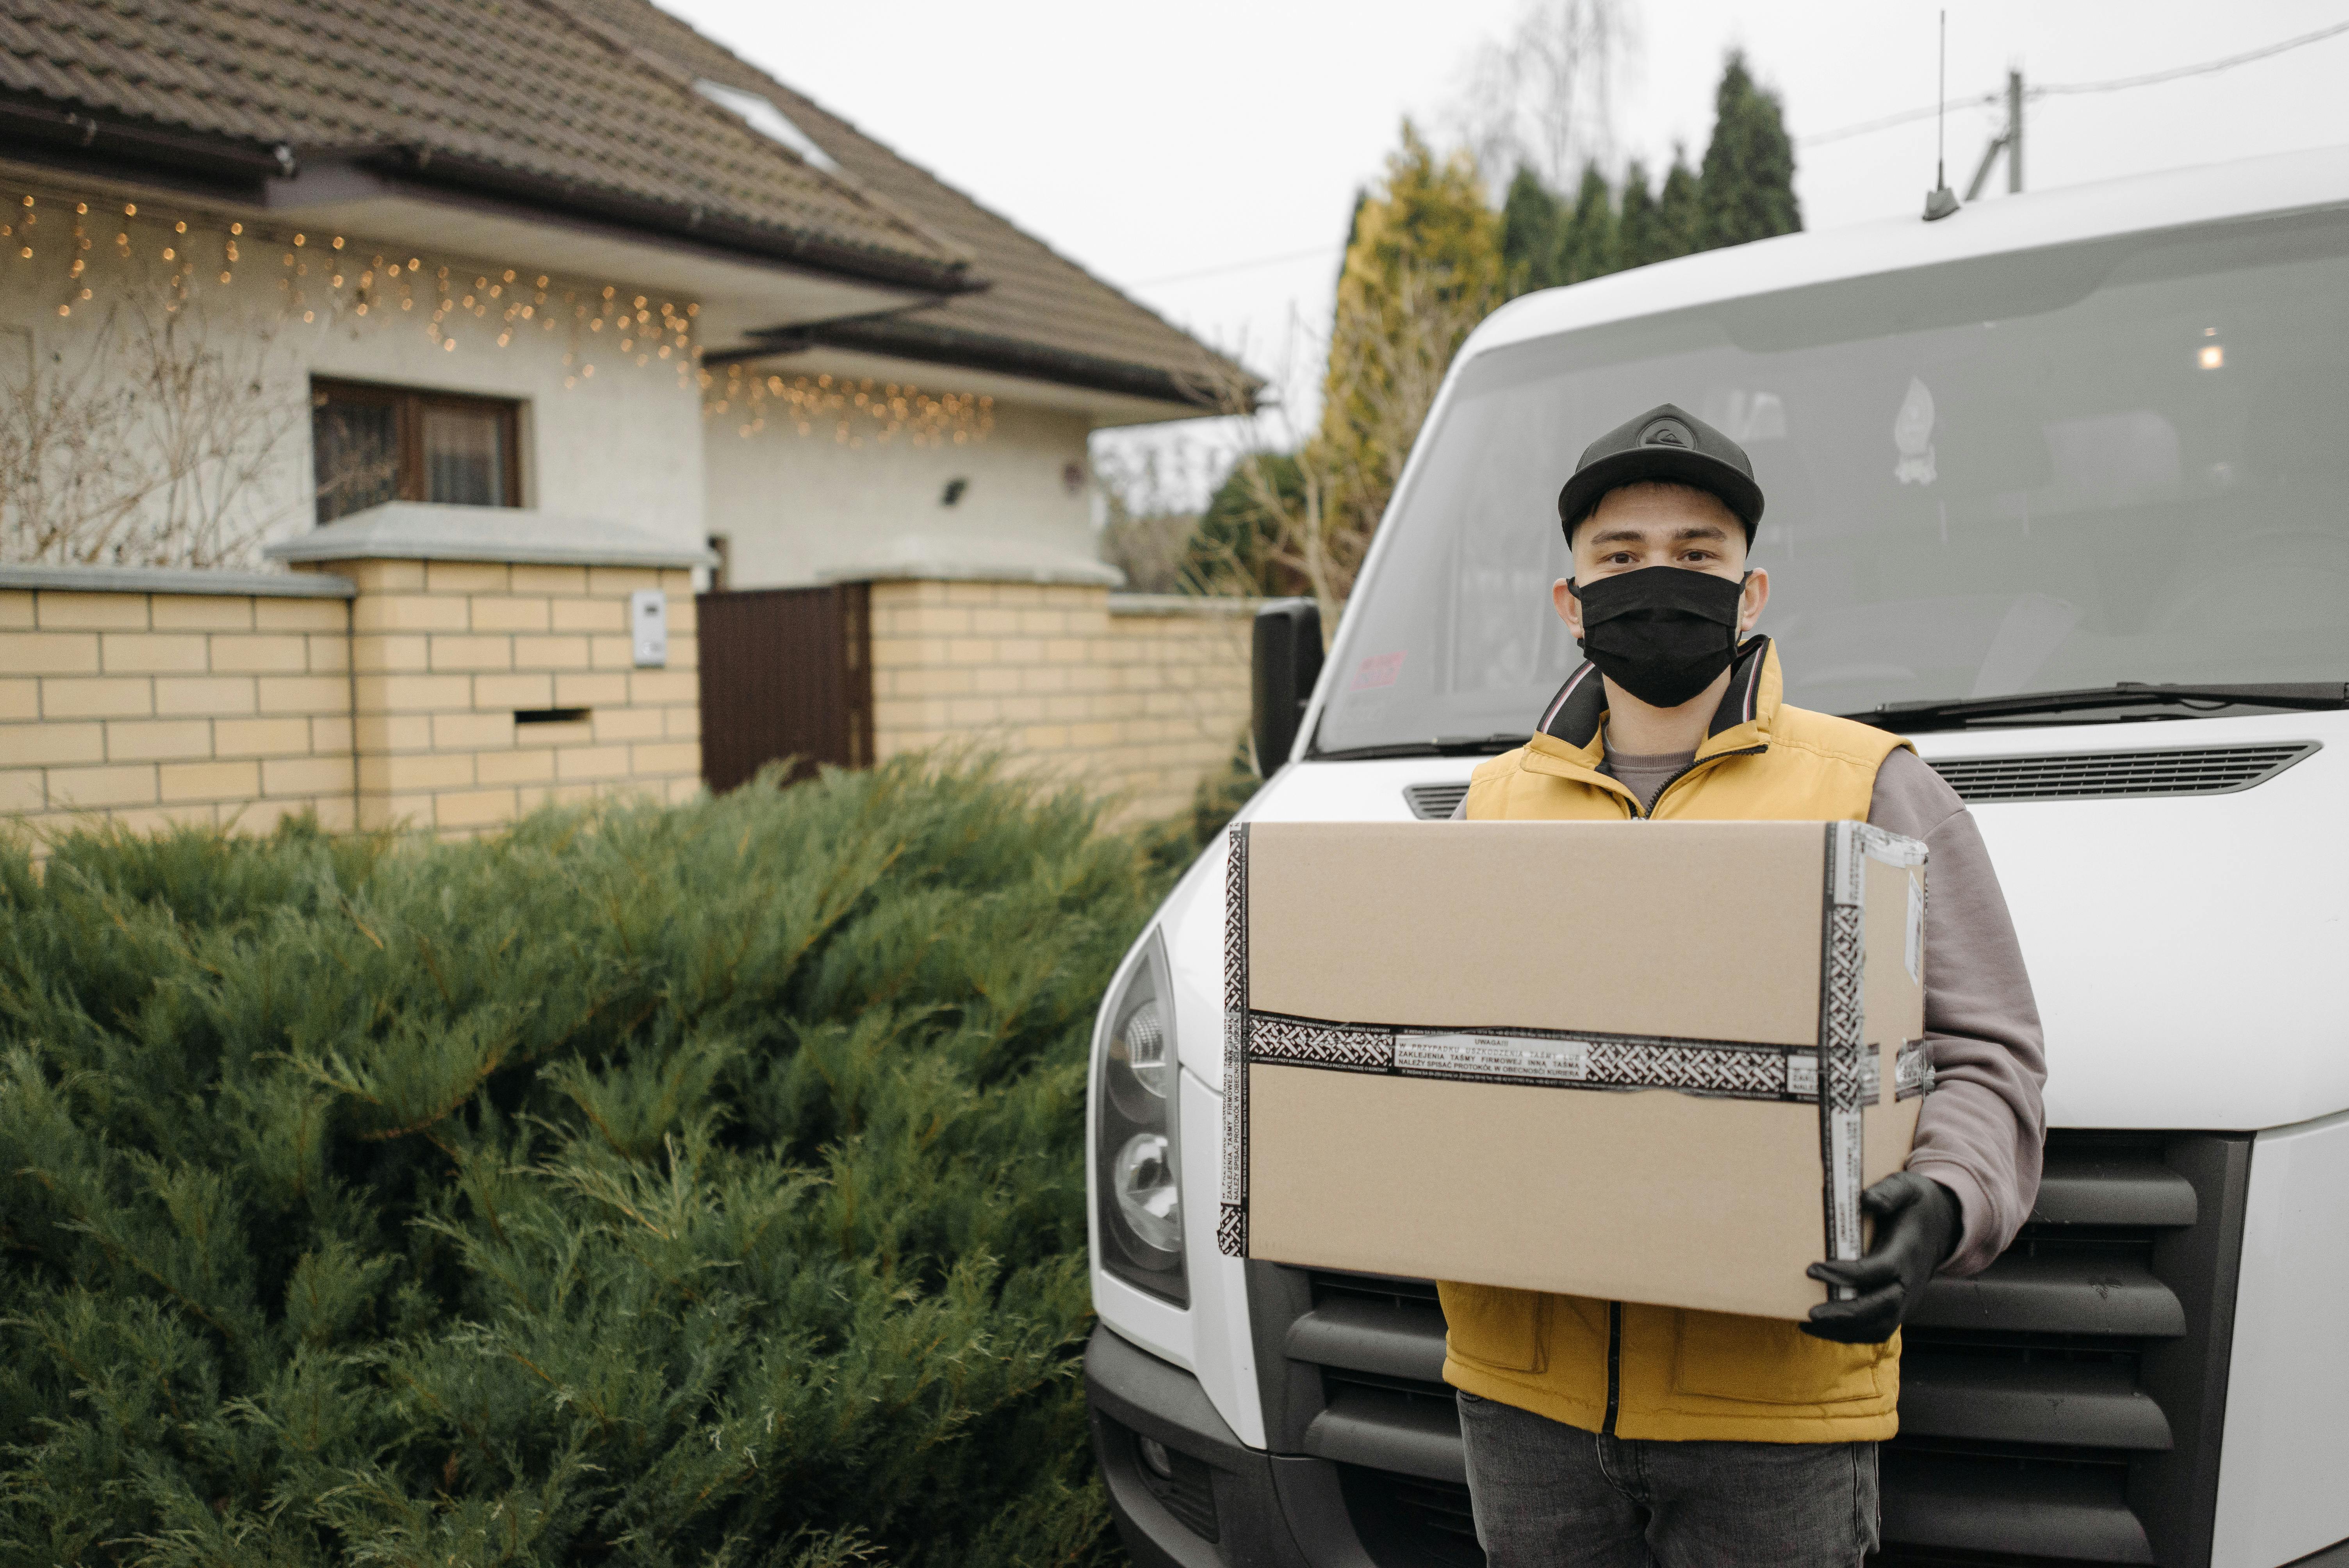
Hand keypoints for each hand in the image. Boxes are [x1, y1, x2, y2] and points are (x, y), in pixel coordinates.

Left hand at [1801, 1172, 1959, 1344]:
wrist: (1941, 1224)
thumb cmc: (1914, 1204)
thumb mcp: (1906, 1187)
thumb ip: (1889, 1192)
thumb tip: (1867, 1200)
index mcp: (1907, 1252)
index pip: (1878, 1270)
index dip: (1846, 1274)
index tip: (1812, 1269)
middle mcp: (1909, 1282)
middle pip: (1880, 1307)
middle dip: (1845, 1314)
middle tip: (1811, 1313)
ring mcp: (1906, 1299)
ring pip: (1879, 1326)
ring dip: (1845, 1331)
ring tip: (1810, 1325)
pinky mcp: (1898, 1307)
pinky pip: (1877, 1328)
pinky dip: (1851, 1334)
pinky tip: (1821, 1328)